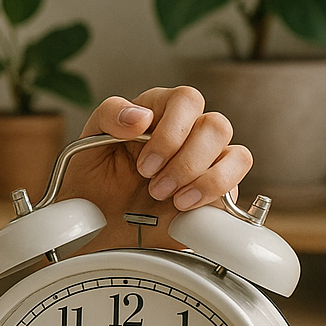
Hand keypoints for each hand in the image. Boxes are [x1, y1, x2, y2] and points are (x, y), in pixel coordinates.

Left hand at [61, 86, 251, 252]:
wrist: (98, 225)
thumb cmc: (94, 180)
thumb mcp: (87, 142)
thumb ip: (109, 117)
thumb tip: (141, 116)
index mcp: (160, 111)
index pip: (187, 100)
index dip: (172, 132)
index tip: (145, 165)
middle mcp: (189, 132)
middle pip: (217, 126)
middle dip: (185, 163)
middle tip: (154, 188)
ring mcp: (208, 162)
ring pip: (237, 156)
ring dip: (205, 182)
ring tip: (174, 201)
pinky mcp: (218, 193)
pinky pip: (236, 189)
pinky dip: (215, 199)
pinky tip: (186, 209)